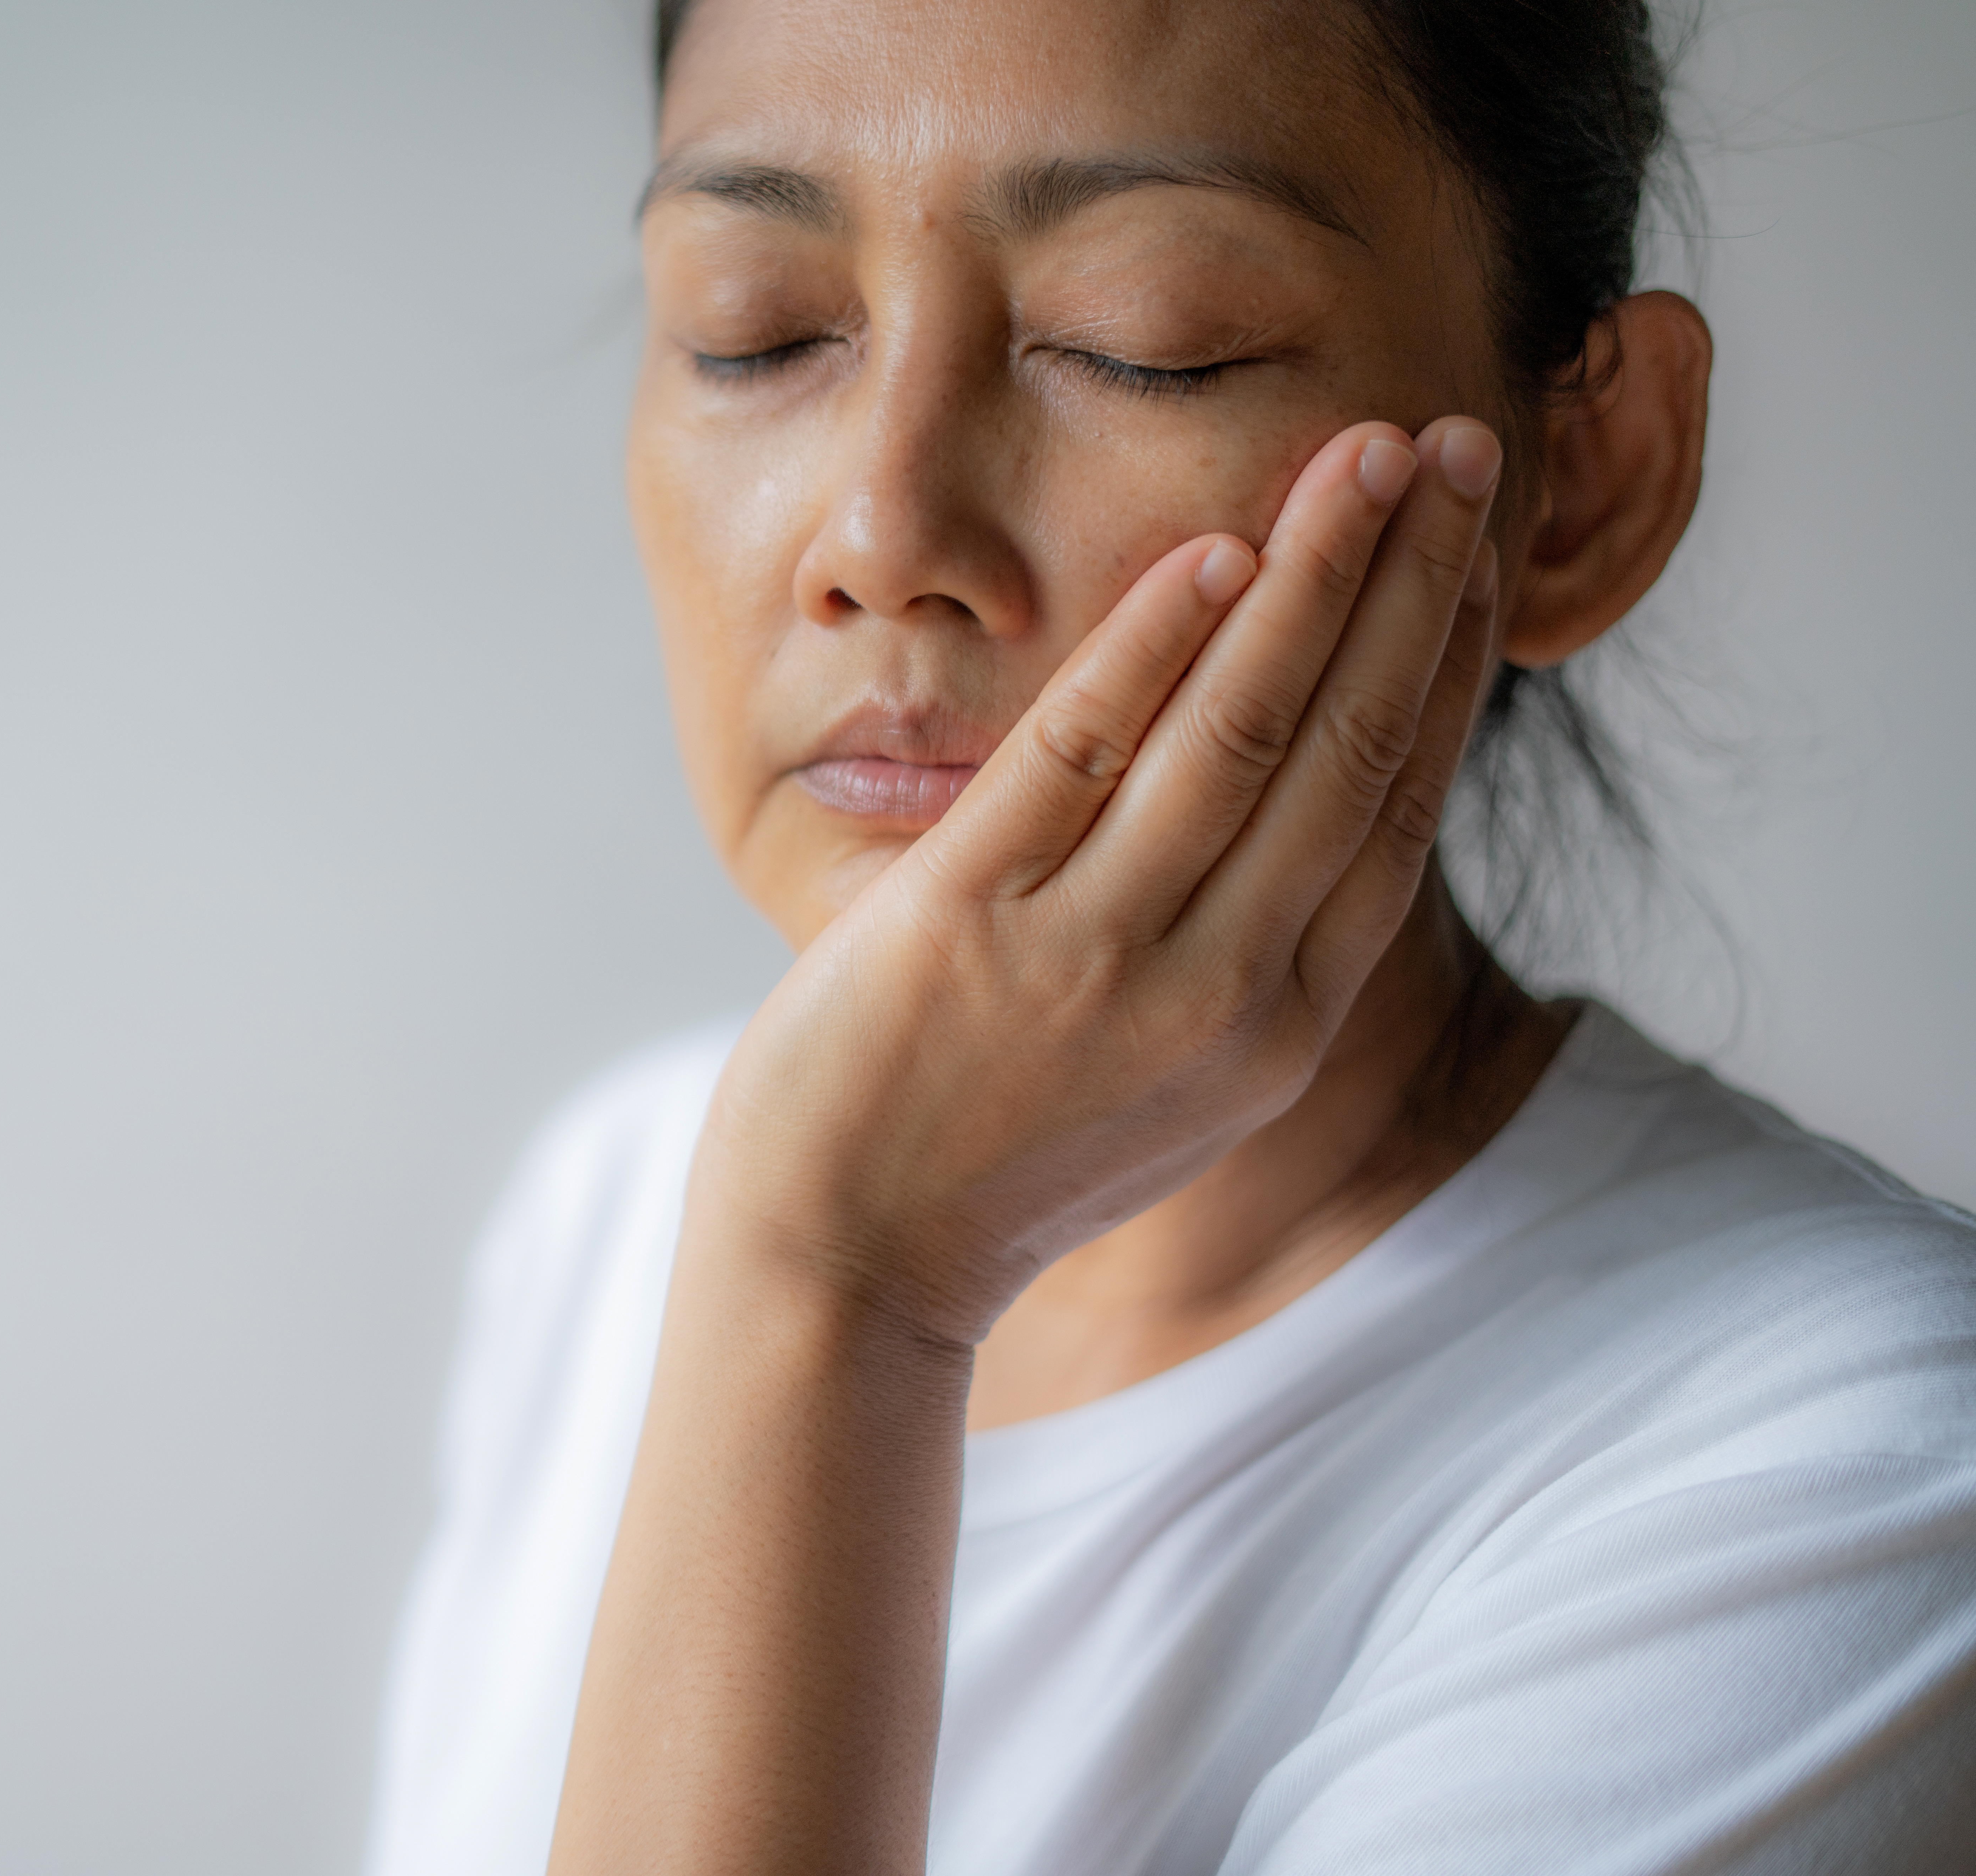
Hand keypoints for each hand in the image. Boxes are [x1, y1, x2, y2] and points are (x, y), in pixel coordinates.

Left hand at [690, 417, 1505, 1347]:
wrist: (845, 1267)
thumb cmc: (997, 1156)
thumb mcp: (1165, 1079)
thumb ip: (1240, 958)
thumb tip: (1300, 813)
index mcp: (1274, 1026)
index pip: (1394, 806)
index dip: (1446, 657)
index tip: (1476, 539)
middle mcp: (1216, 995)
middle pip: (1347, 747)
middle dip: (1410, 582)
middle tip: (1452, 441)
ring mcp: (1093, 961)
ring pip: (1240, 735)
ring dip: (1313, 579)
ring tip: (1361, 453)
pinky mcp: (970, 928)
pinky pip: (1080, 761)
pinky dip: (1151, 651)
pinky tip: (1210, 555)